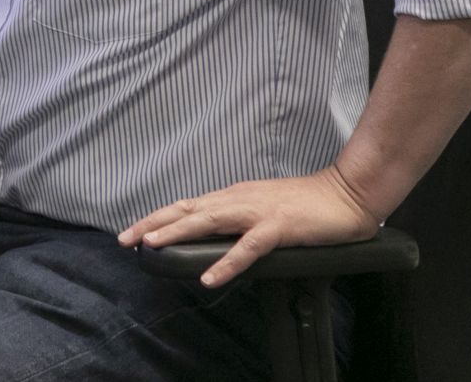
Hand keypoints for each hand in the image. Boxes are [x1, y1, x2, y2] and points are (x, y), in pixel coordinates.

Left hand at [116, 167, 379, 287]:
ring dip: (177, 233)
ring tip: (152, 246)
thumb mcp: (261, 209)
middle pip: (186, 210)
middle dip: (153, 224)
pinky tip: (210, 277)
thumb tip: (210, 234)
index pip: (186, 206)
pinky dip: (227, 262)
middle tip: (124, 239)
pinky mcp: (279, 227)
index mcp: (232, 197)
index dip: (157, 218)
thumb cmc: (305, 204)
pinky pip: (248, 247)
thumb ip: (236, 219)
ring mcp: (257, 211)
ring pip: (208, 220)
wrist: (345, 194)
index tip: (132, 231)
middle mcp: (237, 199)